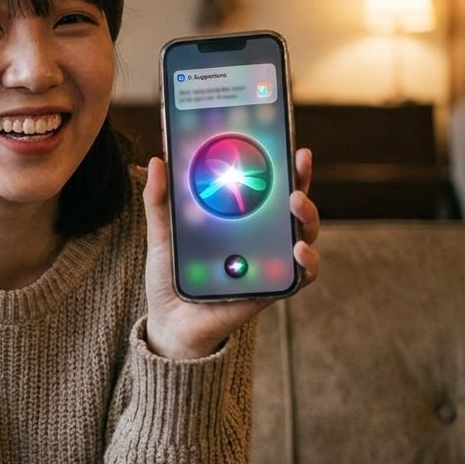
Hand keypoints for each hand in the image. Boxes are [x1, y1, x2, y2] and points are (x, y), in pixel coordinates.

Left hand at [142, 148, 320, 359]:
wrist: (170, 323)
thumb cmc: (172, 277)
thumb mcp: (162, 234)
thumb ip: (159, 201)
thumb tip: (156, 161)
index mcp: (239, 220)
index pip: (267, 186)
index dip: (281, 164)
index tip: (288, 141)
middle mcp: (260, 238)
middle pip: (293, 205)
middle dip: (302, 180)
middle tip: (299, 160)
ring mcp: (268, 262)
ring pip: (304, 234)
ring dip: (308, 215)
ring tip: (295, 202)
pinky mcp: (271, 289)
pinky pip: (301, 275)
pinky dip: (307, 262)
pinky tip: (299, 249)